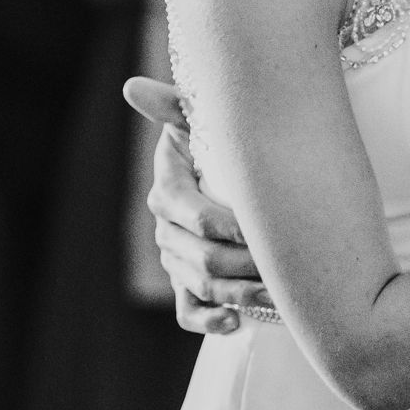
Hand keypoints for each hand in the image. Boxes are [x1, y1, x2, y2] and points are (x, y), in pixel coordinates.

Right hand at [122, 76, 270, 333]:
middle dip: (242, 264)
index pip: (191, 213)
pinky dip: (211, 321)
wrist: (237, 170)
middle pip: (200, 256)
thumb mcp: (203, 117)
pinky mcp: (187, 286)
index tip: (258, 228)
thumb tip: (131, 87)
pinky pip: (189, 313)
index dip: (224, 224)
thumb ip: (176, 103)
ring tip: (274, 294)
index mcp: (168, 187)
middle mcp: (167, 226)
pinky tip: (236, 322)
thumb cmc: (225, 138)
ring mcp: (175, 258)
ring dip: (238, 293)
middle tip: (279, 267)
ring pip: (200, 285)